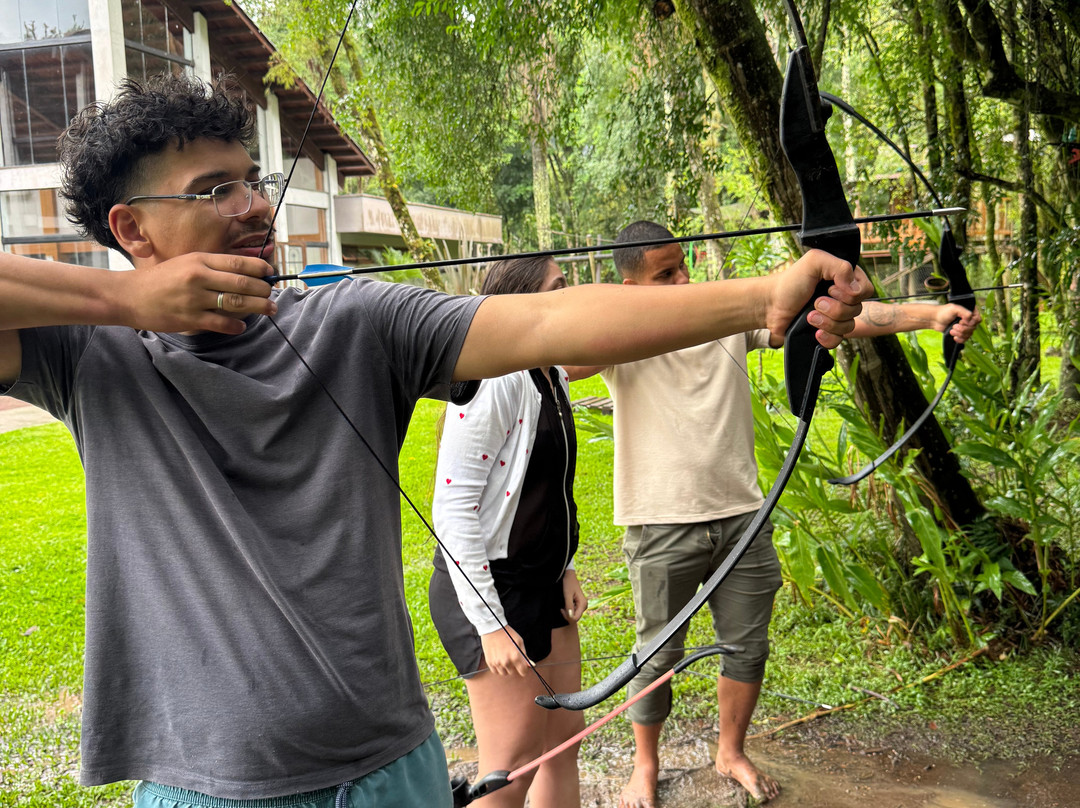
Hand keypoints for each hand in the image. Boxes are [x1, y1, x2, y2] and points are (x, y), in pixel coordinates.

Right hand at [120, 253, 275, 334]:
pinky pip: (220, 323)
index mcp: (200, 260)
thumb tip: (244, 273)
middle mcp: (199, 277)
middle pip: (242, 283)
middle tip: (273, 295)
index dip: (260, 269)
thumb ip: (213, 267)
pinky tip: (243, 326)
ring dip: (258, 307)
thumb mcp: (186, 263)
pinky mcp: (189, 318)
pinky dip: (235, 325)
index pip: (238, 263)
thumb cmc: (161, 279)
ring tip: (270, 309)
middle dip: (263, 289)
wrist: (129, 295)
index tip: (270, 274)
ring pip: (235, 303)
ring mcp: (194, 299)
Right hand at [480, 626, 533, 677]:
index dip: (523, 669)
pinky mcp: (490, 662)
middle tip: (511, 658)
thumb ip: (525, 655)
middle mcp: (506, 662)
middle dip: (514, 667)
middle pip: (513, 672)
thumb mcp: (520, 642)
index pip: (523, 672)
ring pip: (504, 673)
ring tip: (504, 658)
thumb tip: (530, 665)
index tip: (522, 666)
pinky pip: (495, 672)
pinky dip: (498, 668)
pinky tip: (498, 660)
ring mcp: (497, 663)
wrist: (493, 628)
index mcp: (516, 656)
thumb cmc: (508, 634)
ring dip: (505, 668)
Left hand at [561, 570, 587, 622]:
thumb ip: (569, 606)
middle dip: (567, 615)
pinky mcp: (579, 604)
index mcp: (583, 604)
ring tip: (563, 606)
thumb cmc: (568, 584)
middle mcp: (584, 606)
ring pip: (574, 615)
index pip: (576, 618)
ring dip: (567, 612)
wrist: (569, 576)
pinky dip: (568, 610)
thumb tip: (571, 617)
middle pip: (575, 617)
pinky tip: (565, 604)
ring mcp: (582, 605)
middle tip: (561, 608)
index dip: (568, 617)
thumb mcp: (567, 595)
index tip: (561, 609)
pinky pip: (574, 611)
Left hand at [768, 249, 870, 348]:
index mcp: (843, 280)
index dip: (851, 293)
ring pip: (848, 326)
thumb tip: (855, 289)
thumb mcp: (814, 262)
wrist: (770, 307)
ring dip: (827, 322)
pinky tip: (815, 332)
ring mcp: (835, 316)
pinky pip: (838, 340)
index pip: (865, 290)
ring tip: (810, 316)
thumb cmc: (789, 283)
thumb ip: (839, 267)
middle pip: (857, 310)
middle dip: (834, 308)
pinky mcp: (826, 332)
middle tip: (815, 302)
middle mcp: (842, 298)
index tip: (830, 289)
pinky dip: (827, 337)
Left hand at [934, 304, 981, 343]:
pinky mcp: (961, 333)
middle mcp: (969, 320)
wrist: (935, 320)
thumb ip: (965, 312)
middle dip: (962, 329)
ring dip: (959, 333)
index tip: (961, 321)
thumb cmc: (943, 312)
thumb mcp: (954, 308)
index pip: (978, 319)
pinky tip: (954, 337)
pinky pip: (965, 339)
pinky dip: (960, 339)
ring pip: (969, 334)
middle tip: (954, 326)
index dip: (971, 322)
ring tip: (951, 330)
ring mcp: (965, 327)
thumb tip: (969, 321)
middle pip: (973, 328)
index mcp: (970, 312)